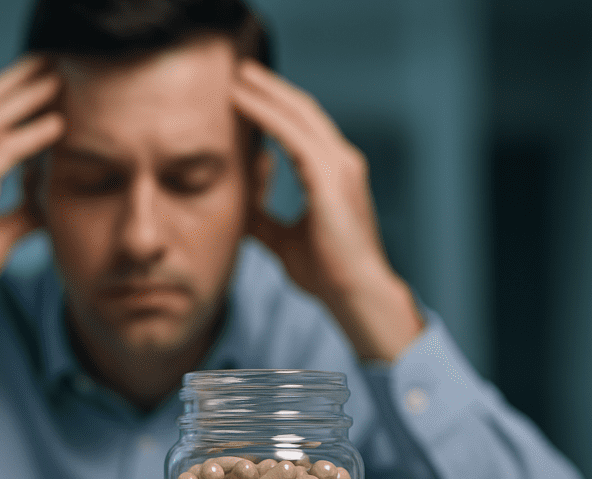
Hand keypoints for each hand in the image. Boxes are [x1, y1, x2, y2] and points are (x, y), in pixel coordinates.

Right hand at [0, 56, 63, 312]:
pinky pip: (3, 150)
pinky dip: (32, 136)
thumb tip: (49, 199)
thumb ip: (22, 209)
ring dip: (30, 96)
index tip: (39, 75)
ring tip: (61, 81)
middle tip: (53, 62)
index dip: (8, 88)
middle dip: (19, 78)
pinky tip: (58, 126)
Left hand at [233, 60, 422, 360]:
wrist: (353, 295)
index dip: (275, 108)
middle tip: (239, 72)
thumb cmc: (326, 273)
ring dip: (267, 95)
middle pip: (303, 111)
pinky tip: (244, 106)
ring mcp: (341, 167)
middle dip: (271, 89)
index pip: (302, 129)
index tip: (245, 95)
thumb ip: (263, 218)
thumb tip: (240, 203)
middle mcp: (342, 163)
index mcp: (334, 175)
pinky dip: (267, 117)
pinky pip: (293, 136)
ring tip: (237, 79)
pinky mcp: (331, 177)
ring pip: (299, 115)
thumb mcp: (283, 240)